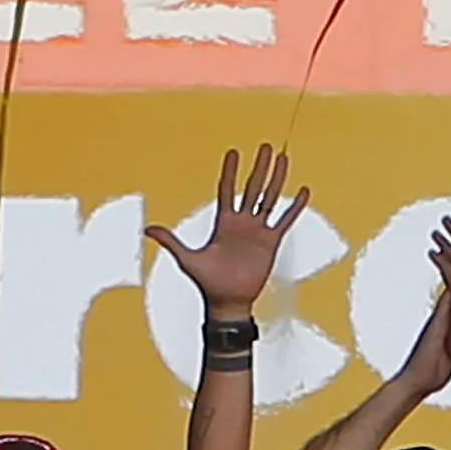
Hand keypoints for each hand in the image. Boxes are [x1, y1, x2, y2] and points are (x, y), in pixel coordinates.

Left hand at [152, 141, 304, 320]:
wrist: (227, 302)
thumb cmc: (207, 283)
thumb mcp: (186, 258)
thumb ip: (170, 241)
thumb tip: (147, 228)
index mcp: (223, 222)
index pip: (227, 189)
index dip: (230, 171)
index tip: (233, 152)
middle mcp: (242, 222)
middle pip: (252, 188)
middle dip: (259, 167)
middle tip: (265, 146)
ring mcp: (258, 231)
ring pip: (269, 198)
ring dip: (277, 179)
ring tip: (283, 159)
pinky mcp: (271, 242)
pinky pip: (285, 220)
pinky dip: (295, 206)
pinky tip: (303, 191)